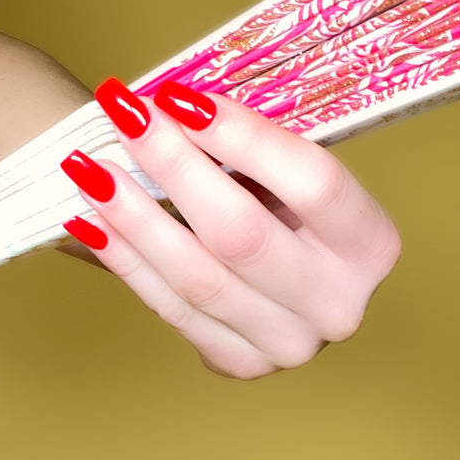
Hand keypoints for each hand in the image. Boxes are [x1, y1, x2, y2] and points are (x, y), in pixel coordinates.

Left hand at [60, 78, 400, 379]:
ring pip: (198, 279)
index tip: (180, 96)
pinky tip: (90, 221)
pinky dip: (126, 262)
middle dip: (174, 166)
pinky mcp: (242, 362)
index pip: (313, 183)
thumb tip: (170, 105)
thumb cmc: (287, 212)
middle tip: (123, 115)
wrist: (289, 287)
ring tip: (88, 167)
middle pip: (244, 235)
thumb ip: (249, 150)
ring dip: (134, 217)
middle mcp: (338, 303)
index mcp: (370, 244)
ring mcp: (290, 343)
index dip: (243, 137)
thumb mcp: (291, 177)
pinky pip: (173, 311)